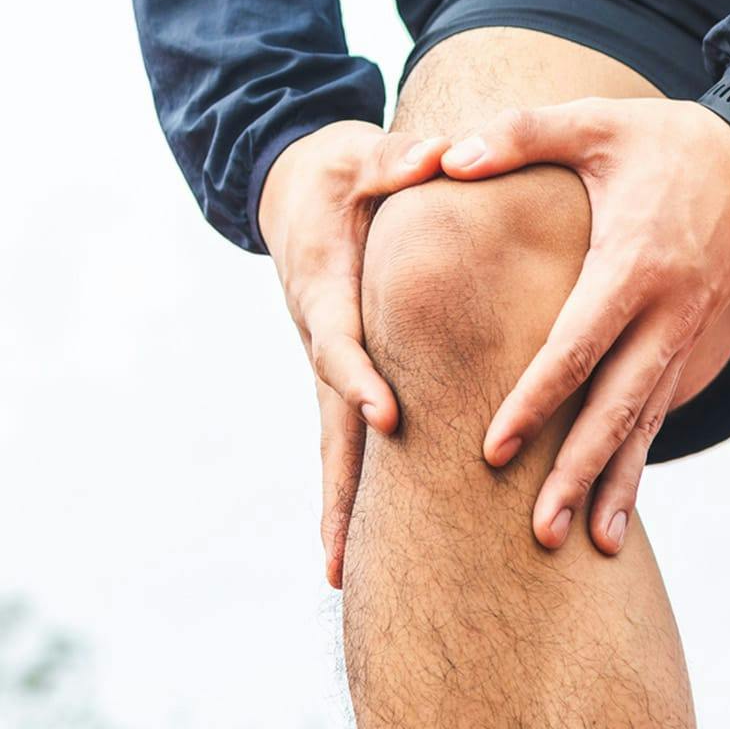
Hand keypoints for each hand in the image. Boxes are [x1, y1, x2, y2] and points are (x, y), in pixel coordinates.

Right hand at [258, 122, 445, 586]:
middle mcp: (318, 340)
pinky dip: (348, 496)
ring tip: (342, 575)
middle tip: (345, 552)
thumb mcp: (362, 153)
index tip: (388, 418)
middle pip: (330, 425)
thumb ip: (398, 159)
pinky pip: (344, 445)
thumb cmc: (338, 170)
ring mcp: (325, 369)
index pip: (341, 344)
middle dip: (339, 490)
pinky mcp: (339, 381)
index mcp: (323, 287)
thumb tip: (436, 155)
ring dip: (337, 511)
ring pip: (333, 448)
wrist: (293, 189)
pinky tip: (356, 549)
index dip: (360, 381)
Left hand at [439, 98, 729, 553]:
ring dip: (613, 488)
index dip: (536, 401)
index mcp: (631, 265)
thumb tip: (443, 158)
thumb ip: (517, 135)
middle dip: (577, 472)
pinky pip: (656, 419)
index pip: (576, 348)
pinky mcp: (687, 352)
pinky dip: (634, 470)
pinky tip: (612, 521)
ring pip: (642, 427)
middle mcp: (664, 315)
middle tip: (540, 530)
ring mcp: (682, 340)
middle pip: (615, 408)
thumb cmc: (662, 140)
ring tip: (587, 547)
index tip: (494, 448)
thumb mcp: (594, 123)